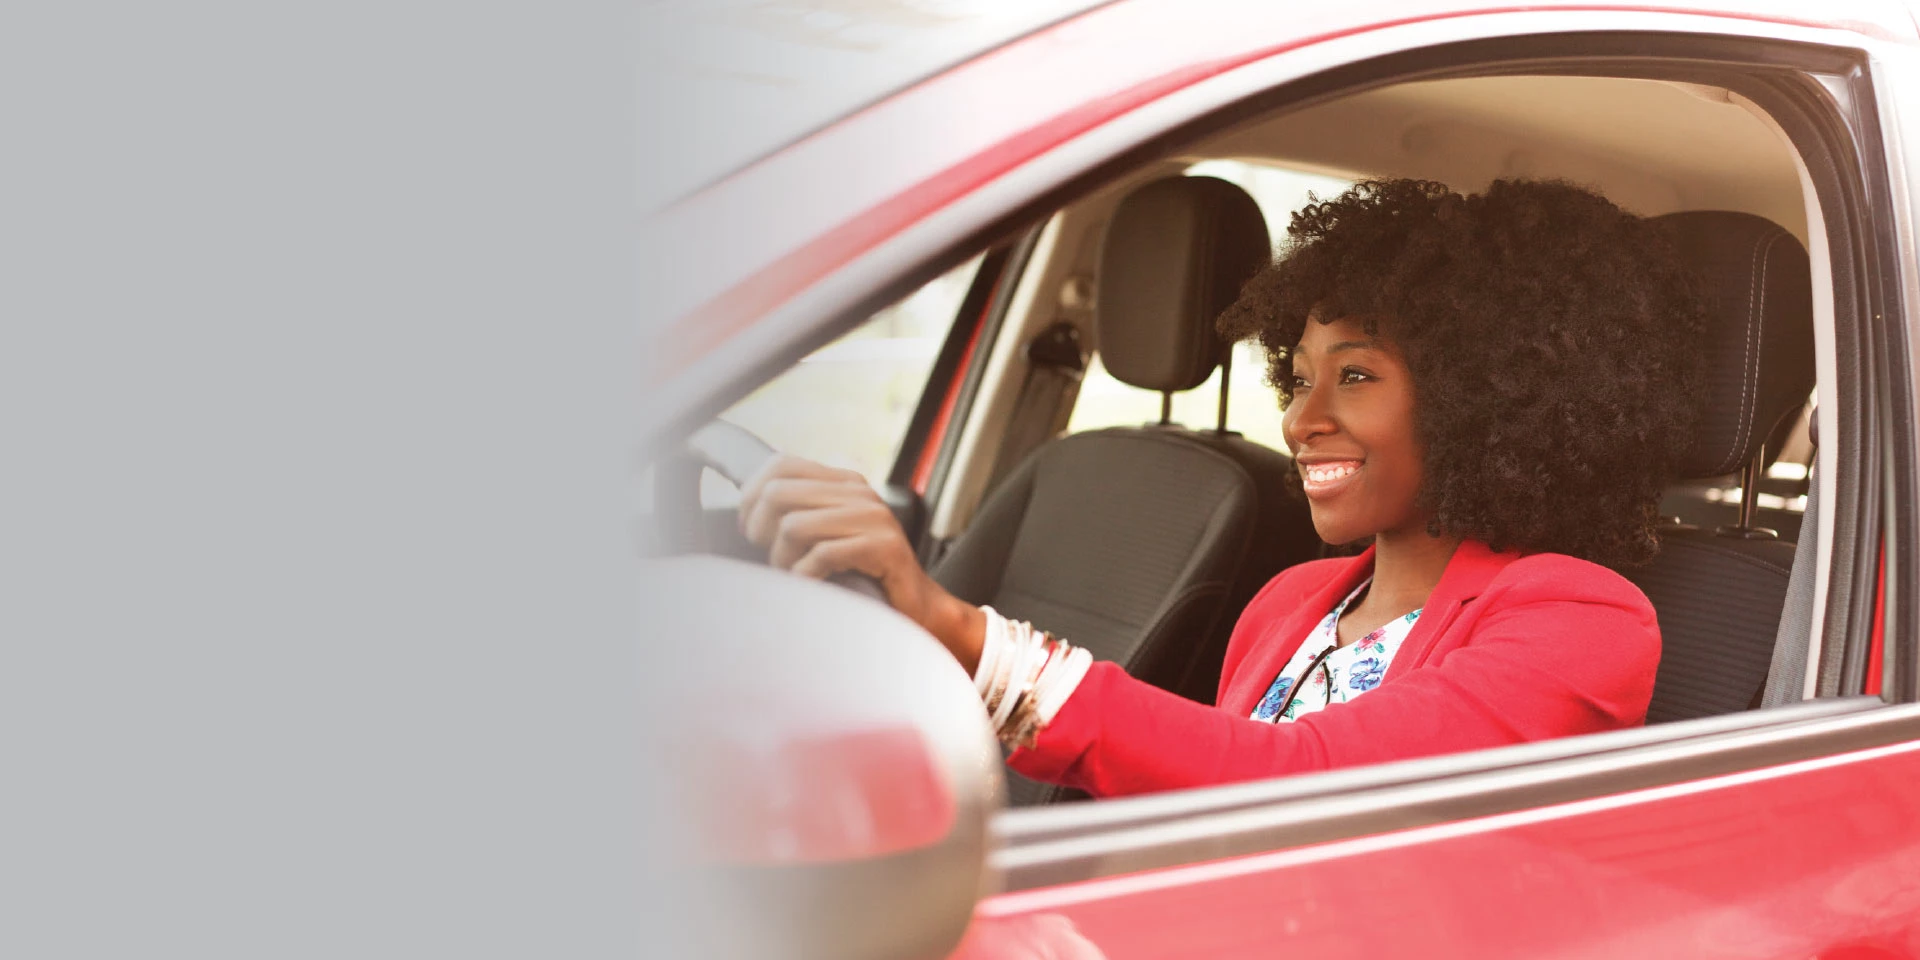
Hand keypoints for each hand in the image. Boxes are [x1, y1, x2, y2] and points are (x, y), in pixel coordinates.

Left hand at [737, 456, 984, 670]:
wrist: (918, 609)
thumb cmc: (863, 578)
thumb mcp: (828, 536)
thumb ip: (799, 515)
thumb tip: (747, 514)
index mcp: (843, 482)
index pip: (780, 465)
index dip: (751, 496)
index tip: (749, 532)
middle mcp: (858, 492)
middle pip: (778, 493)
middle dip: (760, 530)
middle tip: (771, 558)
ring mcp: (873, 517)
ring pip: (794, 525)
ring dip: (782, 560)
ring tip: (794, 576)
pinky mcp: (883, 547)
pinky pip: (822, 555)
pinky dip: (805, 577)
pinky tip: (812, 587)